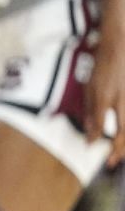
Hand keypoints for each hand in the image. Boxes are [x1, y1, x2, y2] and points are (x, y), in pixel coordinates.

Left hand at [85, 45, 124, 167]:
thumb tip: (89, 130)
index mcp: (104, 95)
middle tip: (111, 162)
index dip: (95, 137)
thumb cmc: (101, 67)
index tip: (91, 148)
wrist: (119, 48)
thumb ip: (90, 109)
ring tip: (121, 156)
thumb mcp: (89, 87)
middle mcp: (120, 99)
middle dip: (117, 148)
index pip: (100, 123)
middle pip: (122, 129)